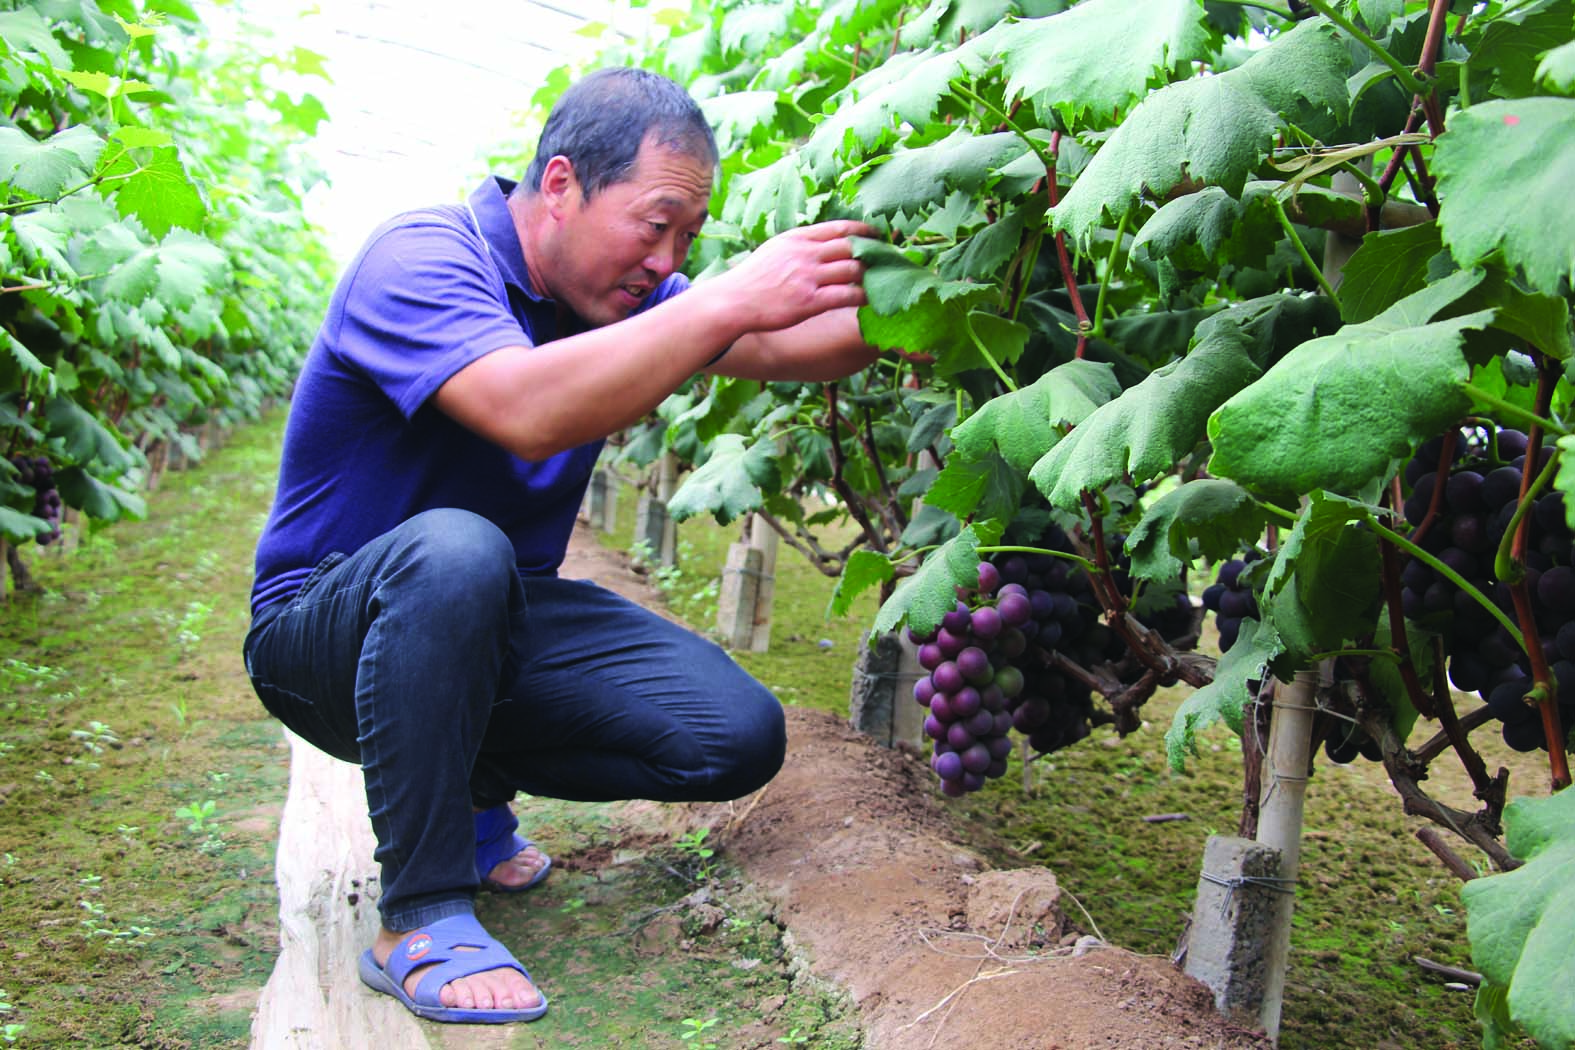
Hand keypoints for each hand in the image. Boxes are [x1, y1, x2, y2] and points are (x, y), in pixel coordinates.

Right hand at [710, 220, 874, 334]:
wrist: (732, 302)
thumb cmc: (752, 279)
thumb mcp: (775, 249)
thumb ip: (800, 244)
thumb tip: (824, 244)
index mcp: (798, 238)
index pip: (840, 228)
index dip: (865, 231)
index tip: (878, 235)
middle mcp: (805, 254)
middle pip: (852, 247)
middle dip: (874, 253)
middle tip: (889, 260)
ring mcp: (808, 278)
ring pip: (853, 271)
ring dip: (871, 276)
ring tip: (883, 281)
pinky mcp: (809, 302)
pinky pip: (847, 296)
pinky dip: (864, 297)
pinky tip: (872, 300)